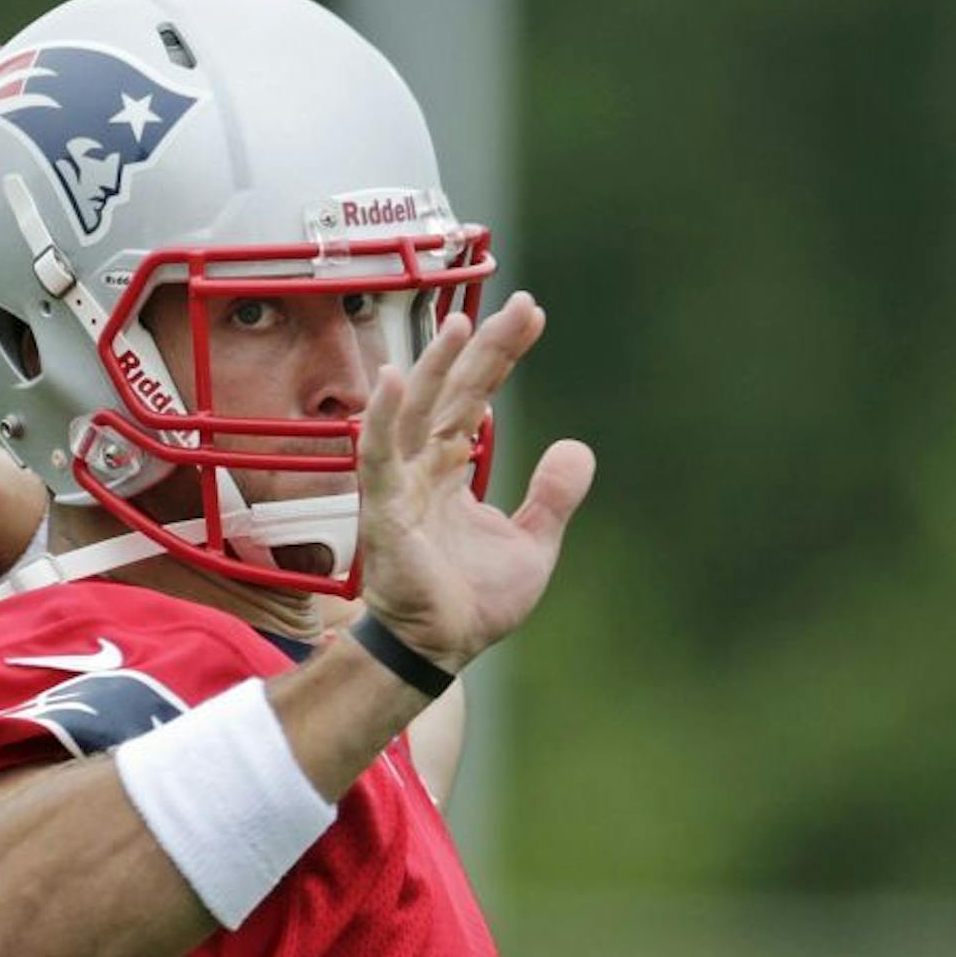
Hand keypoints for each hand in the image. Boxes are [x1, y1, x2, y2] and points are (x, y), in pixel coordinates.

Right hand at [354, 292, 595, 669]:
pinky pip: (378, 455)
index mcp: (450, 466)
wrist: (442, 651)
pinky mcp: (384, 510)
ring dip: (434, 368)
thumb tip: (577, 446)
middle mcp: (421, 464)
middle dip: (483, 347)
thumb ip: (552, 496)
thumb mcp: (531, 544)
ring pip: (414, 412)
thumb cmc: (473, 602)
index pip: (477, 395)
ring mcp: (399, 483)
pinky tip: (394, 380)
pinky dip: (382, 418)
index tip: (532, 312)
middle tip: (520, 305)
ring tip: (459, 325)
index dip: (502, 353)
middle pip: (452, 391)